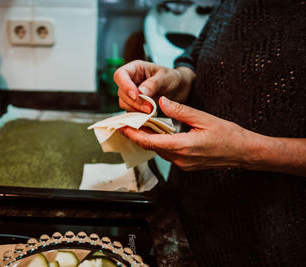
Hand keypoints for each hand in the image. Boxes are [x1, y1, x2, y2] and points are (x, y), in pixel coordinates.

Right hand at [114, 60, 192, 113]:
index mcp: (135, 68)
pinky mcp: (133, 103)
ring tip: (150, 110)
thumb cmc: (171, 78)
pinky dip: (137, 113)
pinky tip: (147, 113)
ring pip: (123, 102)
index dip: (125, 85)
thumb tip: (141, 92)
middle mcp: (130, 80)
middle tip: (148, 107)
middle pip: (121, 91)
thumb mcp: (166, 77)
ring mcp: (130, 92)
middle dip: (134, 101)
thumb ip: (153, 83)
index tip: (136, 95)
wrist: (177, 88)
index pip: (120, 75)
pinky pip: (129, 110)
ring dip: (135, 108)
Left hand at [119, 96, 256, 170]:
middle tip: (124, 123)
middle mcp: (180, 159)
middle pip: (151, 147)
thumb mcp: (203, 118)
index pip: (150, 141)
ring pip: (158, 151)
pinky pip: (167, 154)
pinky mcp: (186, 165)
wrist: (244, 152)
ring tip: (137, 125)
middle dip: (136, 135)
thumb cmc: (228, 134)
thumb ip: (179, 110)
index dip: (133, 134)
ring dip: (147, 139)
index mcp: (183, 146)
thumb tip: (160, 102)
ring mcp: (183, 164)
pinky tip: (156, 133)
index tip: (121, 126)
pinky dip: (158, 143)